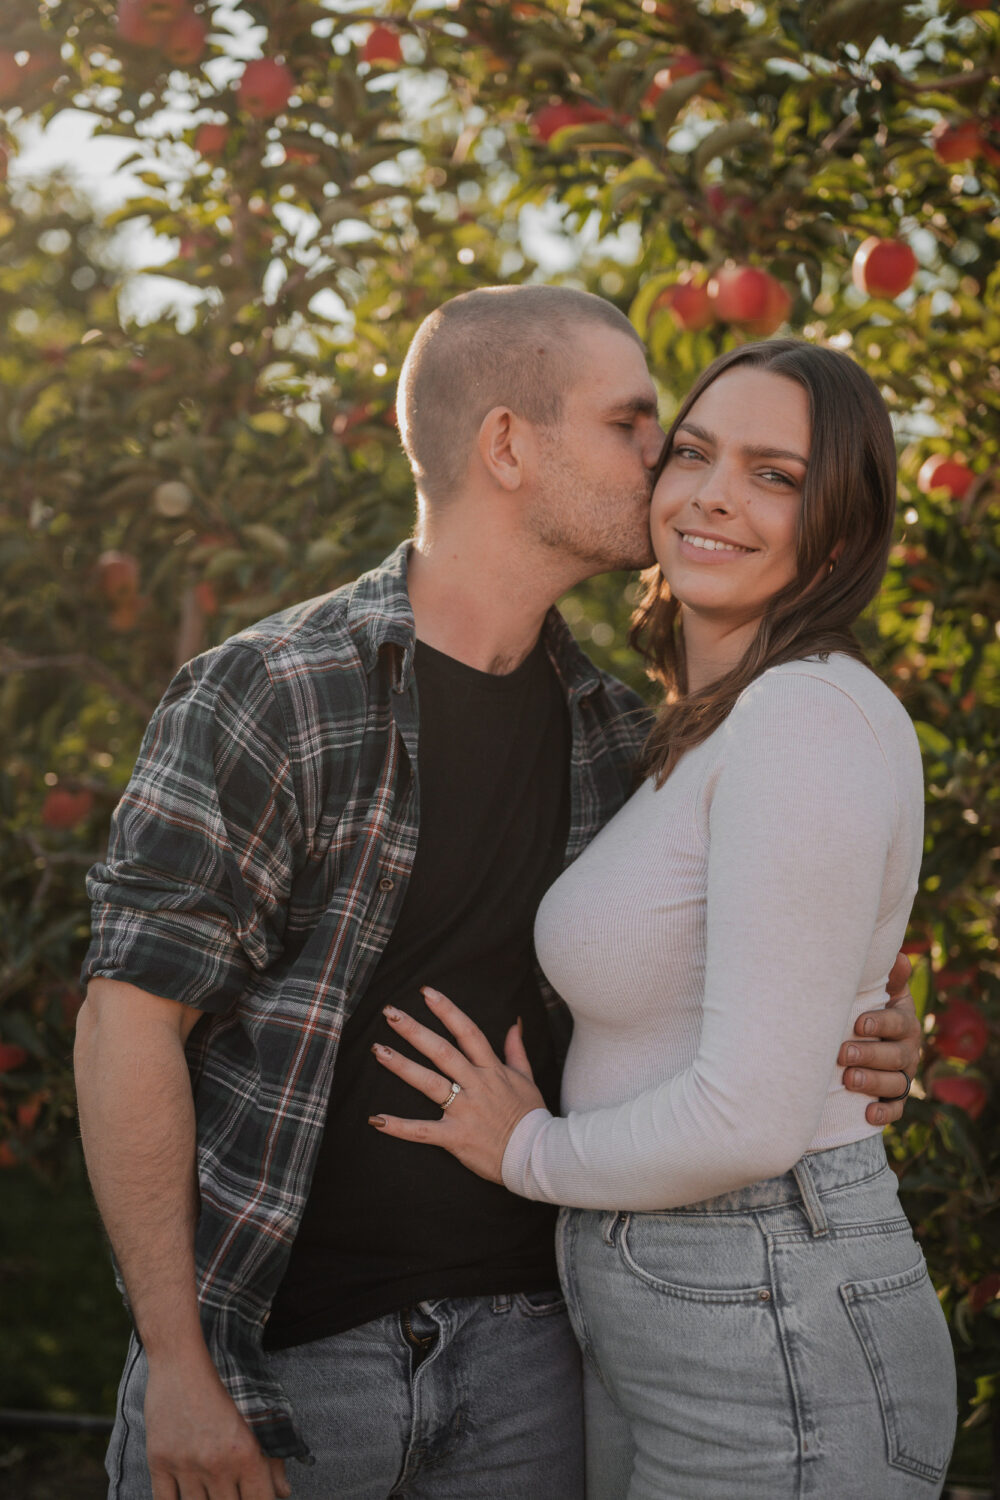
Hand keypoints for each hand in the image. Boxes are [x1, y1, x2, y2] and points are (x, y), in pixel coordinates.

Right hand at [146, 1350, 289, 1499]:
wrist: (181, 1360)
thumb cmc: (225, 1384)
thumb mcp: (257, 1417)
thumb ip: (273, 1458)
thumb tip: (284, 1494)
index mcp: (246, 1452)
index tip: (253, 1497)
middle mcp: (217, 1463)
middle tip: (230, 1491)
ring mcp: (185, 1464)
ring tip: (212, 1492)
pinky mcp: (159, 1461)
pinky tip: (186, 1497)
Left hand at [368, 987, 546, 1181]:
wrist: (537, 1155)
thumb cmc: (531, 1116)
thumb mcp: (527, 1078)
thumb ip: (516, 1050)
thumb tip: (514, 1023)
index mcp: (492, 1069)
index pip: (467, 1032)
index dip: (447, 1011)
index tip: (426, 993)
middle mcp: (476, 1085)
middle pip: (442, 1052)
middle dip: (415, 1030)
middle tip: (390, 1013)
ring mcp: (465, 1111)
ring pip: (430, 1083)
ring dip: (402, 1066)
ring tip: (379, 1051)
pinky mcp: (456, 1137)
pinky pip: (423, 1131)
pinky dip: (399, 1126)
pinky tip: (376, 1119)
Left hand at [838, 951, 922, 1126]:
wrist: (863, 1040)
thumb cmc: (868, 1010)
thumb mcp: (880, 993)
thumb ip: (888, 978)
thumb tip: (897, 957)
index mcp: (904, 1023)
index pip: (898, 1023)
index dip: (881, 1023)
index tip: (858, 1023)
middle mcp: (908, 1051)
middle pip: (895, 1056)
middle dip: (870, 1055)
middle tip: (844, 1053)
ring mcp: (902, 1076)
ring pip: (895, 1084)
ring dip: (873, 1083)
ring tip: (848, 1080)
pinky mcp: (893, 1100)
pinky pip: (895, 1111)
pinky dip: (884, 1114)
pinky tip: (868, 1114)